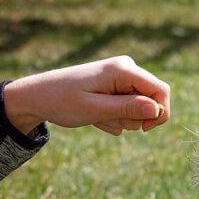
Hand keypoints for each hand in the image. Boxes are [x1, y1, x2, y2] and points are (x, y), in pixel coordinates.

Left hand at [2, 56, 171, 135]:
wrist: (38, 97)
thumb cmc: (62, 101)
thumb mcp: (95, 109)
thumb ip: (127, 108)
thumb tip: (156, 109)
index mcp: (123, 69)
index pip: (161, 90)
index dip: (159, 113)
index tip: (144, 130)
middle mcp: (126, 68)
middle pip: (152, 100)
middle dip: (136, 117)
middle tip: (109, 120)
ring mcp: (122, 77)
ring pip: (140, 106)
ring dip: (123, 118)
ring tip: (99, 117)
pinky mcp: (117, 86)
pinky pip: (128, 107)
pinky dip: (115, 116)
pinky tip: (96, 115)